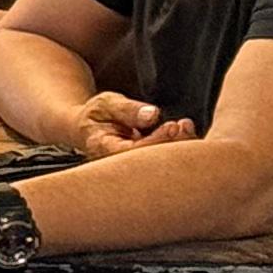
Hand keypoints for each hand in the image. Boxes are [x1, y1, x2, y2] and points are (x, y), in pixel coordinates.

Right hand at [69, 90, 197, 159]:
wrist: (88, 129)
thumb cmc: (96, 116)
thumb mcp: (106, 104)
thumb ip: (127, 109)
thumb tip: (151, 115)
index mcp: (102, 148)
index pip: (131, 152)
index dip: (155, 141)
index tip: (171, 126)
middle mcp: (116, 164)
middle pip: (149, 165)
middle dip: (173, 146)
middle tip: (183, 126)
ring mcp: (131, 168)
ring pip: (160, 166)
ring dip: (179, 147)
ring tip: (185, 126)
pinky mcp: (144, 166)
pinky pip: (164, 162)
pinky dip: (178, 147)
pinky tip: (183, 131)